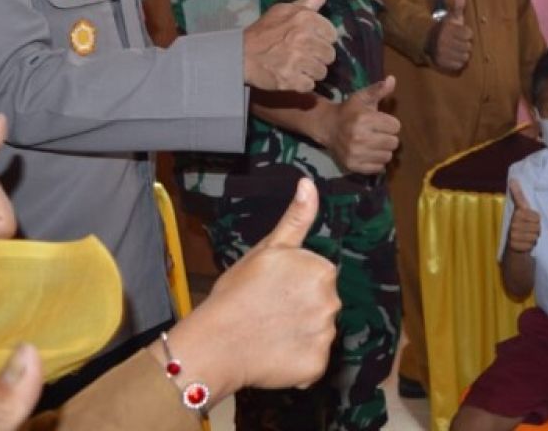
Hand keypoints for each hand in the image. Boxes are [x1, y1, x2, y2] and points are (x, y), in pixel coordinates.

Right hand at [164, 178, 338, 397]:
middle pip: (321, 303)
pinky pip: (314, 360)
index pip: (318, 276)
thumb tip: (308, 183)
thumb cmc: (236, 293)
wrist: (215, 343)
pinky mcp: (318, 365)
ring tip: (268, 332)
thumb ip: (296, 218)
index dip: (292, 283)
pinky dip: (298, 360)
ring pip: (318, 331)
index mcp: (322, 270)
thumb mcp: (267, 249)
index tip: (271, 289)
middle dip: (300, 307)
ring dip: (299, 333)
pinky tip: (274, 353)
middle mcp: (332, 301)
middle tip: (268, 311)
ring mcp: (326, 335)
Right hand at [243, 0, 337, 91]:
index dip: (322, 40)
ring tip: (296, 66)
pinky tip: (291, 76)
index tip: (309, 41)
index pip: (332, 35)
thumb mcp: (285, 10)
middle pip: (329, 55)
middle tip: (301, 56)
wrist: (239, 54)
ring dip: (310, 72)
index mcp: (305, 18)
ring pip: (322, 72)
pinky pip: (309, 85)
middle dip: (317, 57)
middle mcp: (303, 38)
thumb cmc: (264, 31)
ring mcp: (297, 60)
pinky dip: (301, 84)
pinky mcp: (290, 79)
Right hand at [329, 77, 400, 174]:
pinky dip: (376, 162)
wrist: (328, 126)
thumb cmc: (349, 110)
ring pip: (388, 156)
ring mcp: (356, 153)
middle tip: (378, 133)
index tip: (381, 121)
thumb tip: (392, 79)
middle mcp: (360, 137)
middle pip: (394, 142)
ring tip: (374, 143)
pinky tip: (369, 153)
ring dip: (384, 150)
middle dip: (389, 137)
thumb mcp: (362, 97)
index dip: (390, 123)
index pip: (396, 126)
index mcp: (364, 119)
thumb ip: (378, 90)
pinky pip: (378, 168)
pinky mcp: (353, 165)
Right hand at [432, 0, 471, 70]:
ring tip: (457, 48)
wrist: (426, 41)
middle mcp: (443, 41)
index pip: (468, 34)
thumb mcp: (450, 16)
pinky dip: (458, 61)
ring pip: (464, 56)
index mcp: (447, 28)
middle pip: (468, 46)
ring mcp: (442, 53)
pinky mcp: (441, 62)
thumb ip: (457, 5)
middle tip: (459, 41)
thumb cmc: (444, 28)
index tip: (461, 31)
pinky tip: (454, 55)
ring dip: (463, 53)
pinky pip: (458, 65)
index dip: (467, 33)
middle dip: (465, 43)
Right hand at [506, 180, 539, 253]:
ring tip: (526, 237)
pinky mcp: (515, 246)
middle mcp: (513, 225)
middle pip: (537, 227)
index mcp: (516, 214)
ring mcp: (513, 236)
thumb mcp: (520, 209)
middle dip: (535, 230)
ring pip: (535, 236)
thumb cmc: (519, 224)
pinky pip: (531, 245)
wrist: (513, 244)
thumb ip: (518, 195)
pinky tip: (524, 244)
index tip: (529, 220)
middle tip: (528, 230)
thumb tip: (512, 179)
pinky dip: (530, 245)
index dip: (536, 220)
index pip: (537, 218)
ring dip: (533, 238)